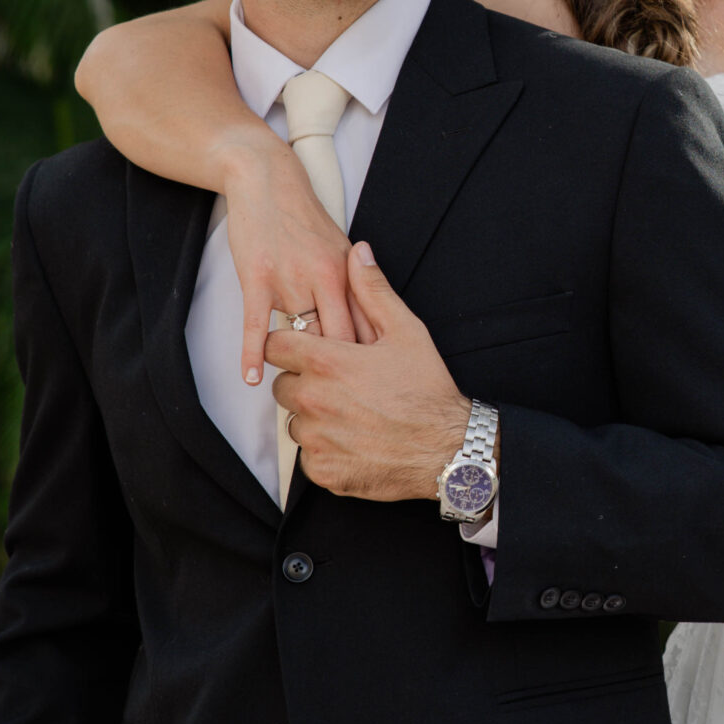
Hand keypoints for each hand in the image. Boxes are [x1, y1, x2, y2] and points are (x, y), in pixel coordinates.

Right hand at [222, 133, 358, 386]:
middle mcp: (326, 278)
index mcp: (348, 273)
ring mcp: (292, 278)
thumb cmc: (301, 219)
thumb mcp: (336, 250)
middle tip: (347, 408)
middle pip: (342, 338)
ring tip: (304, 402)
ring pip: (303, 335)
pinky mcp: (258, 277)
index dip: (372, 362)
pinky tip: (253, 378)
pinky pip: (258, 323)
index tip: (379, 391)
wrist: (267, 180)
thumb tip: (364, 329)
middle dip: (346, 375)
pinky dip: (255, 353)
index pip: (366, 326)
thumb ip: (351, 289)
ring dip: (303, 369)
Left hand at [265, 241, 469, 501]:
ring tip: (352, 414)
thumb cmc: (428, 389)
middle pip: (282, 386)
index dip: (289, 345)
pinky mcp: (324, 472)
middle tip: (341, 386)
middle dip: (304, 383)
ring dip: (315, 418)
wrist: (448, 450)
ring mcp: (317, 440)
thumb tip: (359, 252)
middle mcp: (314, 401)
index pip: (275, 346)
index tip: (306, 350)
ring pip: (295, 422)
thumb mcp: (406, 331)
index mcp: (327, 363)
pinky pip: (309, 457)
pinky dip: (326, 450)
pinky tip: (356, 440)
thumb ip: (373, 291)